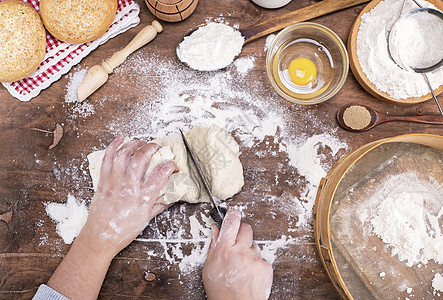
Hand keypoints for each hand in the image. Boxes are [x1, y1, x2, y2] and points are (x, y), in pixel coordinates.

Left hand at [47, 136, 176, 299]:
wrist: (100, 238)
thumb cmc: (123, 231)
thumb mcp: (147, 219)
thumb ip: (160, 204)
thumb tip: (172, 196)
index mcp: (143, 197)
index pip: (161, 172)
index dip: (171, 165)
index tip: (173, 166)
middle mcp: (129, 187)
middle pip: (142, 157)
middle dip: (153, 147)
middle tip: (158, 148)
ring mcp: (114, 183)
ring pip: (124, 153)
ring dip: (135, 144)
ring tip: (142, 143)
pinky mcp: (103, 181)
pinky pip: (108, 158)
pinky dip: (114, 145)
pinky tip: (121, 139)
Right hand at [203, 210, 272, 299]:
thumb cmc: (221, 291)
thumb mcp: (209, 268)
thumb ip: (214, 246)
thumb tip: (216, 230)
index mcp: (224, 250)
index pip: (231, 222)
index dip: (232, 215)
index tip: (232, 214)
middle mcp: (241, 252)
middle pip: (246, 228)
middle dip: (241, 232)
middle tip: (236, 242)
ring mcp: (255, 259)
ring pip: (254, 244)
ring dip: (248, 250)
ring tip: (241, 265)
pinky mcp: (266, 266)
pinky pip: (261, 258)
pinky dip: (256, 263)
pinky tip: (249, 273)